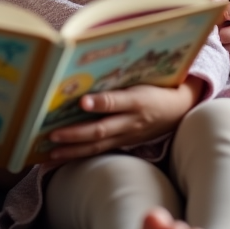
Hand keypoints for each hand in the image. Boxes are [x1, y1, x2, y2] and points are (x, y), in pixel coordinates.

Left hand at [45, 78, 200, 161]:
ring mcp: (127, 136)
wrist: (178, 110)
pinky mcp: (124, 144)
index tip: (82, 102)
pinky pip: (101, 151)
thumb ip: (117, 79)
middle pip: (101, 130)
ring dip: (74, 150)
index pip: (116, 102)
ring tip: (51, 152)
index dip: (99, 103)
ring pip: (98, 146)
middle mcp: (132, 122)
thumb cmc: (155, 88)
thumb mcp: (142, 79)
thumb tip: (89, 72)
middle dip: (76, 133)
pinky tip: (63, 156)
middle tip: (53, 134)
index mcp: (137, 101)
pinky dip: (81, 155)